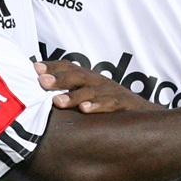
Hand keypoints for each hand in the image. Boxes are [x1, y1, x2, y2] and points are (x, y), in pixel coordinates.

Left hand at [35, 60, 154, 112]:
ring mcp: (112, 92)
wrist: (146, 114)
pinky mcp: (124, 104)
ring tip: (57, 102)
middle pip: (77, 75)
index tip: (34, 68)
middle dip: (58, 78)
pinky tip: (85, 109)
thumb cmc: (111, 106)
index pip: (69, 67)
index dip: (52, 66)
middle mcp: (99, 81)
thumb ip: (69, 96)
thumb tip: (40, 99)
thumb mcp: (90, 98)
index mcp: (89, 78)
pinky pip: (110, 104)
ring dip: (72, 96)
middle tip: (41, 82)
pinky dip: (97, 106)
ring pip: (90, 91)